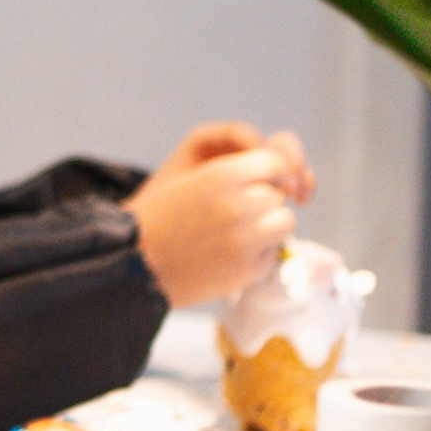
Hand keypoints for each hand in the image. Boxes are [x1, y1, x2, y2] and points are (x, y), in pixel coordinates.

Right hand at [129, 123, 311, 305]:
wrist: (136, 262)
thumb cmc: (161, 218)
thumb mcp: (195, 178)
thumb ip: (240, 170)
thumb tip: (293, 178)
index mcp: (221, 175)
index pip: (274, 162)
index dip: (273, 171)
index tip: (267, 180)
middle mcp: (238, 205)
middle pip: (278, 193)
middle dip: (264, 200)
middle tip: (233, 212)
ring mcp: (246, 239)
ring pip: (284, 221)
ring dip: (268, 225)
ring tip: (238, 232)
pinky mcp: (248, 269)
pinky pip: (274, 252)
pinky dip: (260, 253)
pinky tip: (231, 253)